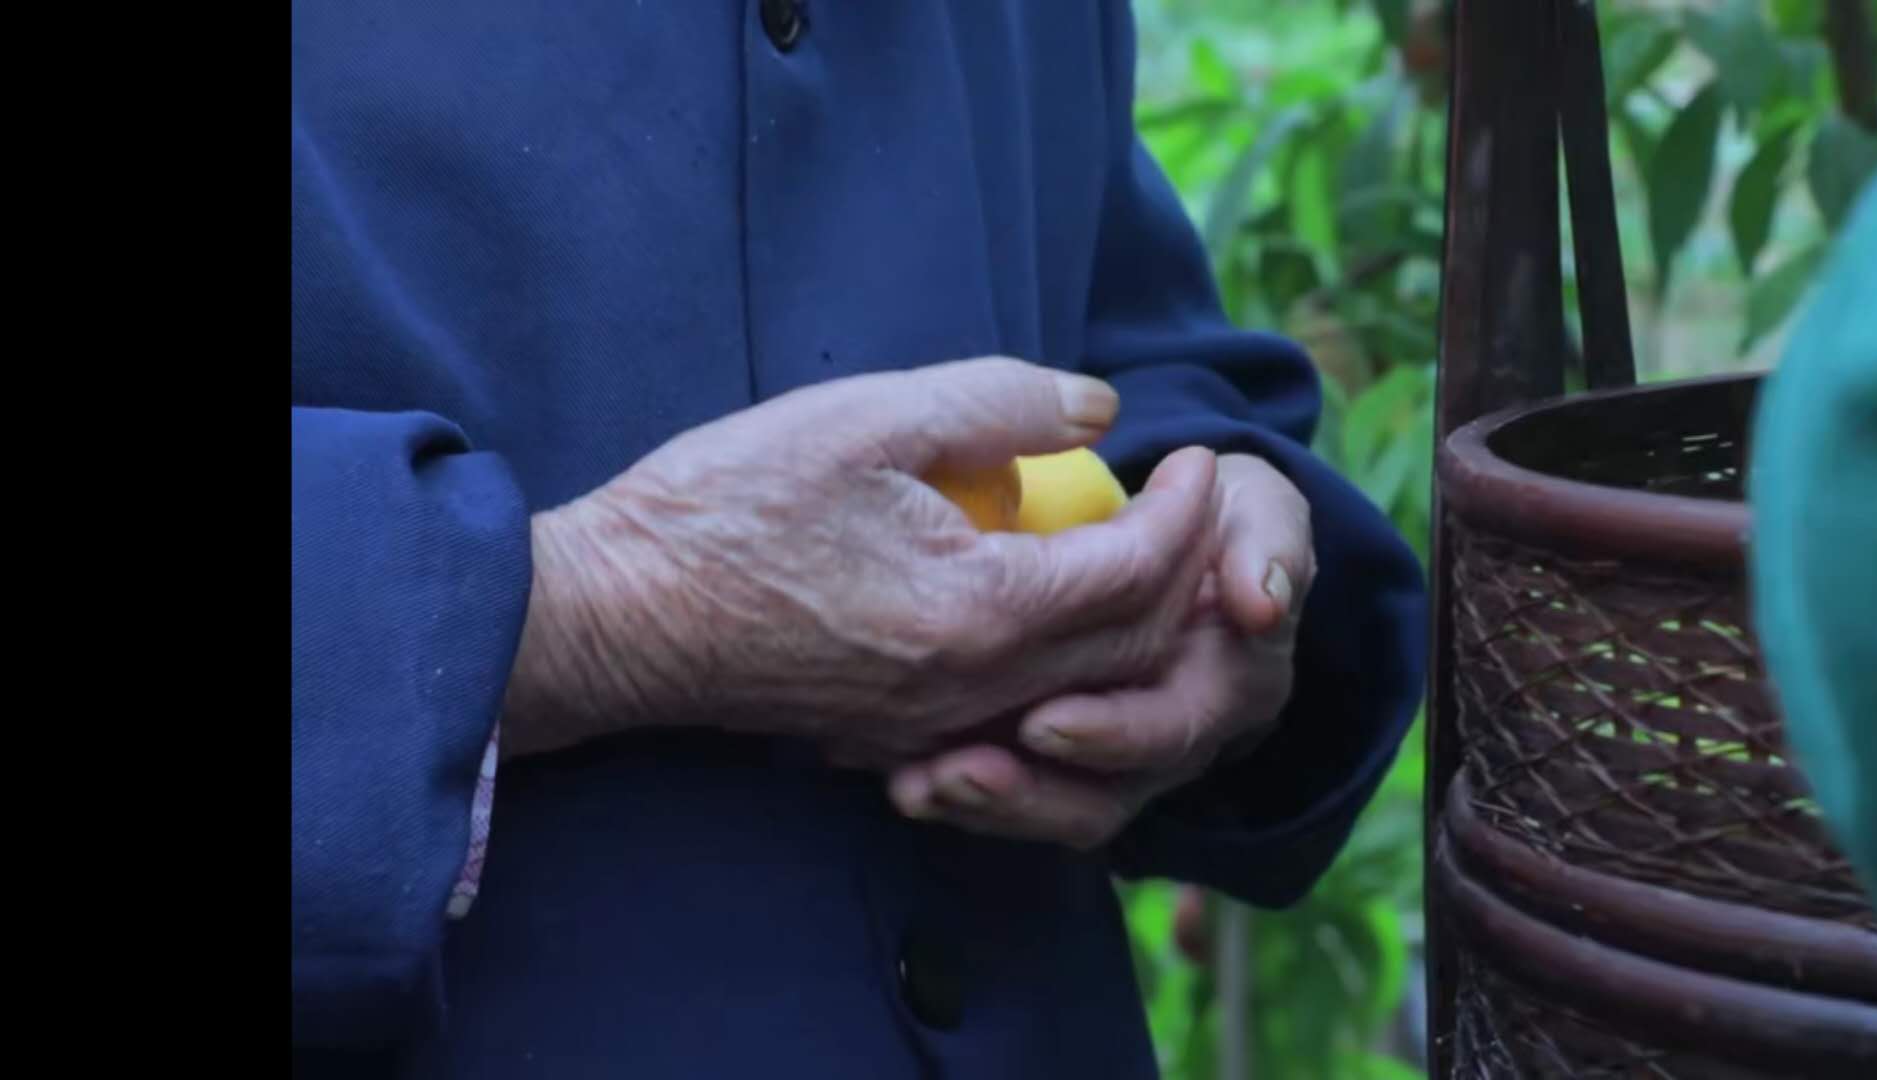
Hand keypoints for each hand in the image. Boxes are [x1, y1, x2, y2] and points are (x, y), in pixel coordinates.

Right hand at [498, 357, 1221, 764]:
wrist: (613, 616)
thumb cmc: (726, 507)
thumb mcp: (865, 419)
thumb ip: (997, 403)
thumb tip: (1096, 408)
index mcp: (981, 613)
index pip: (1139, 573)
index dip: (1188, 512)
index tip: (1203, 458)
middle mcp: (974, 692)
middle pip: (1133, 649)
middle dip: (1186, 577)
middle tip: (1193, 509)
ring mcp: (933, 731)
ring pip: (1084, 693)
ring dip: (1134, 628)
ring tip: (1141, 555)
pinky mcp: (894, 744)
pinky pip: (1020, 717)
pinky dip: (1067, 670)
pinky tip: (1054, 616)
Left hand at [886, 452, 1314, 848]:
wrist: (1182, 532)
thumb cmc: (1217, 515)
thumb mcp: (1258, 511)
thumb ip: (1271, 544)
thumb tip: (1261, 601)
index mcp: (1236, 684)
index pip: (1177, 726)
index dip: (1112, 733)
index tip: (1042, 724)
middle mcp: (1178, 738)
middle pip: (1106, 794)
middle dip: (1029, 791)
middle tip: (958, 771)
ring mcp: (1121, 760)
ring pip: (1057, 813)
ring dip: (990, 807)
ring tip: (920, 787)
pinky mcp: (1065, 761)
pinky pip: (1016, 803)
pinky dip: (961, 797)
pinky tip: (903, 781)